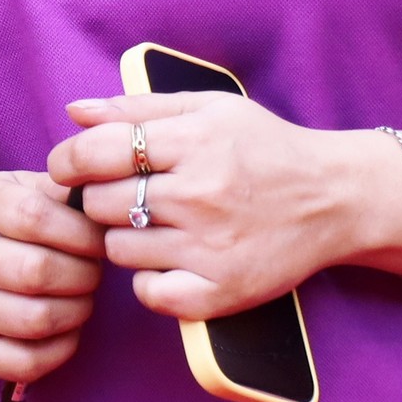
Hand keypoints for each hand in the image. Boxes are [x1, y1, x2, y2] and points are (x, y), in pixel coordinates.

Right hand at [0, 170, 107, 394]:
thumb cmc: (6, 228)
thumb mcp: (26, 191)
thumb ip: (64, 189)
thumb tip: (109, 198)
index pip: (35, 216)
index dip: (82, 232)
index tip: (99, 241)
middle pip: (38, 271)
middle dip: (84, 275)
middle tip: (93, 274)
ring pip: (37, 319)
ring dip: (77, 311)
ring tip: (81, 299)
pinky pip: (28, 361)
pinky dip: (61, 349)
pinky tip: (66, 329)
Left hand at [48, 91, 393, 321]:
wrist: (335, 198)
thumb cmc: (264, 147)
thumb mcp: (209, 109)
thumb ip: (138, 108)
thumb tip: (75, 112)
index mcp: (194, 142)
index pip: (96, 152)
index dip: (67, 161)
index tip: (67, 168)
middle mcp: (201, 195)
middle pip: (100, 204)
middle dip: (102, 197)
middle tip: (127, 195)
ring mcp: (211, 247)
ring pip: (118, 249)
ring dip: (126, 236)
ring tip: (158, 224)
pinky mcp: (222, 291)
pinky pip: (148, 293)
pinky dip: (150, 280)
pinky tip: (170, 260)